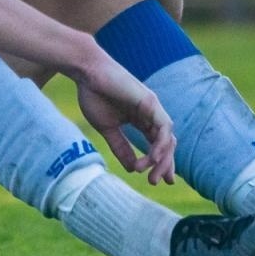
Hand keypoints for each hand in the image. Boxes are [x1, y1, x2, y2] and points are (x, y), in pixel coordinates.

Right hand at [72, 53, 176, 185]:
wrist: (86, 73)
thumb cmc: (94, 95)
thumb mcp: (108, 129)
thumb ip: (120, 147)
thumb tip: (132, 168)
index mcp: (142, 120)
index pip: (157, 145)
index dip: (161, 163)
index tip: (156, 181)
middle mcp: (151, 115)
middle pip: (167, 144)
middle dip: (165, 165)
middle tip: (156, 182)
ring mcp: (153, 108)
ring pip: (168, 138)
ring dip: (163, 159)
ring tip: (152, 175)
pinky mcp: (150, 102)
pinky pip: (164, 127)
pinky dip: (161, 144)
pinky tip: (153, 158)